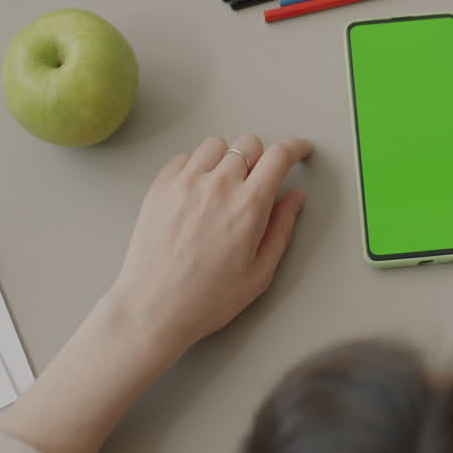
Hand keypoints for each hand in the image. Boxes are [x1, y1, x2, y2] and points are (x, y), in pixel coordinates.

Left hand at [108, 134, 312, 353]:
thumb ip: (282, 228)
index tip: (299, 150)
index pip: (279, 156)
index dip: (295, 148)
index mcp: (248, 206)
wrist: (153, 309)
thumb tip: (294, 199)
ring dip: (226, 158)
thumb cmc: (205, 299)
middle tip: (258, 179)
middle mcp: (217, 186)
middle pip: (248, 143)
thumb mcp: (260, 272)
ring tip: (224, 185)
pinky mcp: (160, 187)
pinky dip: (196, 166)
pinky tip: (197, 190)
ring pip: (215, 145)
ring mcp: (185, 183)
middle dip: (261, 156)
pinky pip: (183, 157)